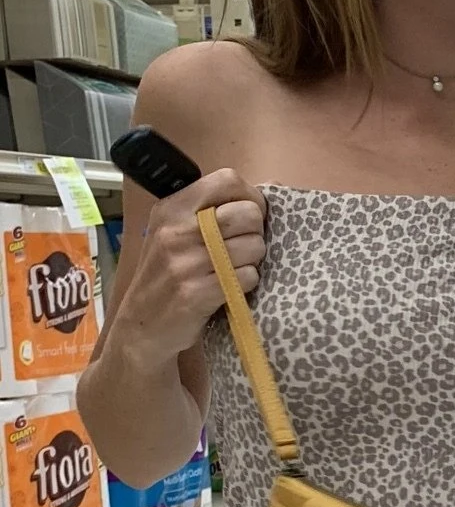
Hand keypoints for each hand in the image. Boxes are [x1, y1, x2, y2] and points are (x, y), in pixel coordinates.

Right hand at [114, 169, 265, 371]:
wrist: (141, 325)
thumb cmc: (167, 275)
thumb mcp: (174, 233)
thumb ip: (207, 213)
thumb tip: (260, 198)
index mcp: (172, 207)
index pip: (227, 180)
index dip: (251, 198)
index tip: (249, 218)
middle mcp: (177, 230)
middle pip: (248, 214)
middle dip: (257, 233)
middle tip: (244, 249)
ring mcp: (185, 262)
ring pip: (253, 246)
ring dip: (254, 261)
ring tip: (235, 270)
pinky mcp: (196, 292)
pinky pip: (247, 277)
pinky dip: (248, 283)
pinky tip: (231, 288)